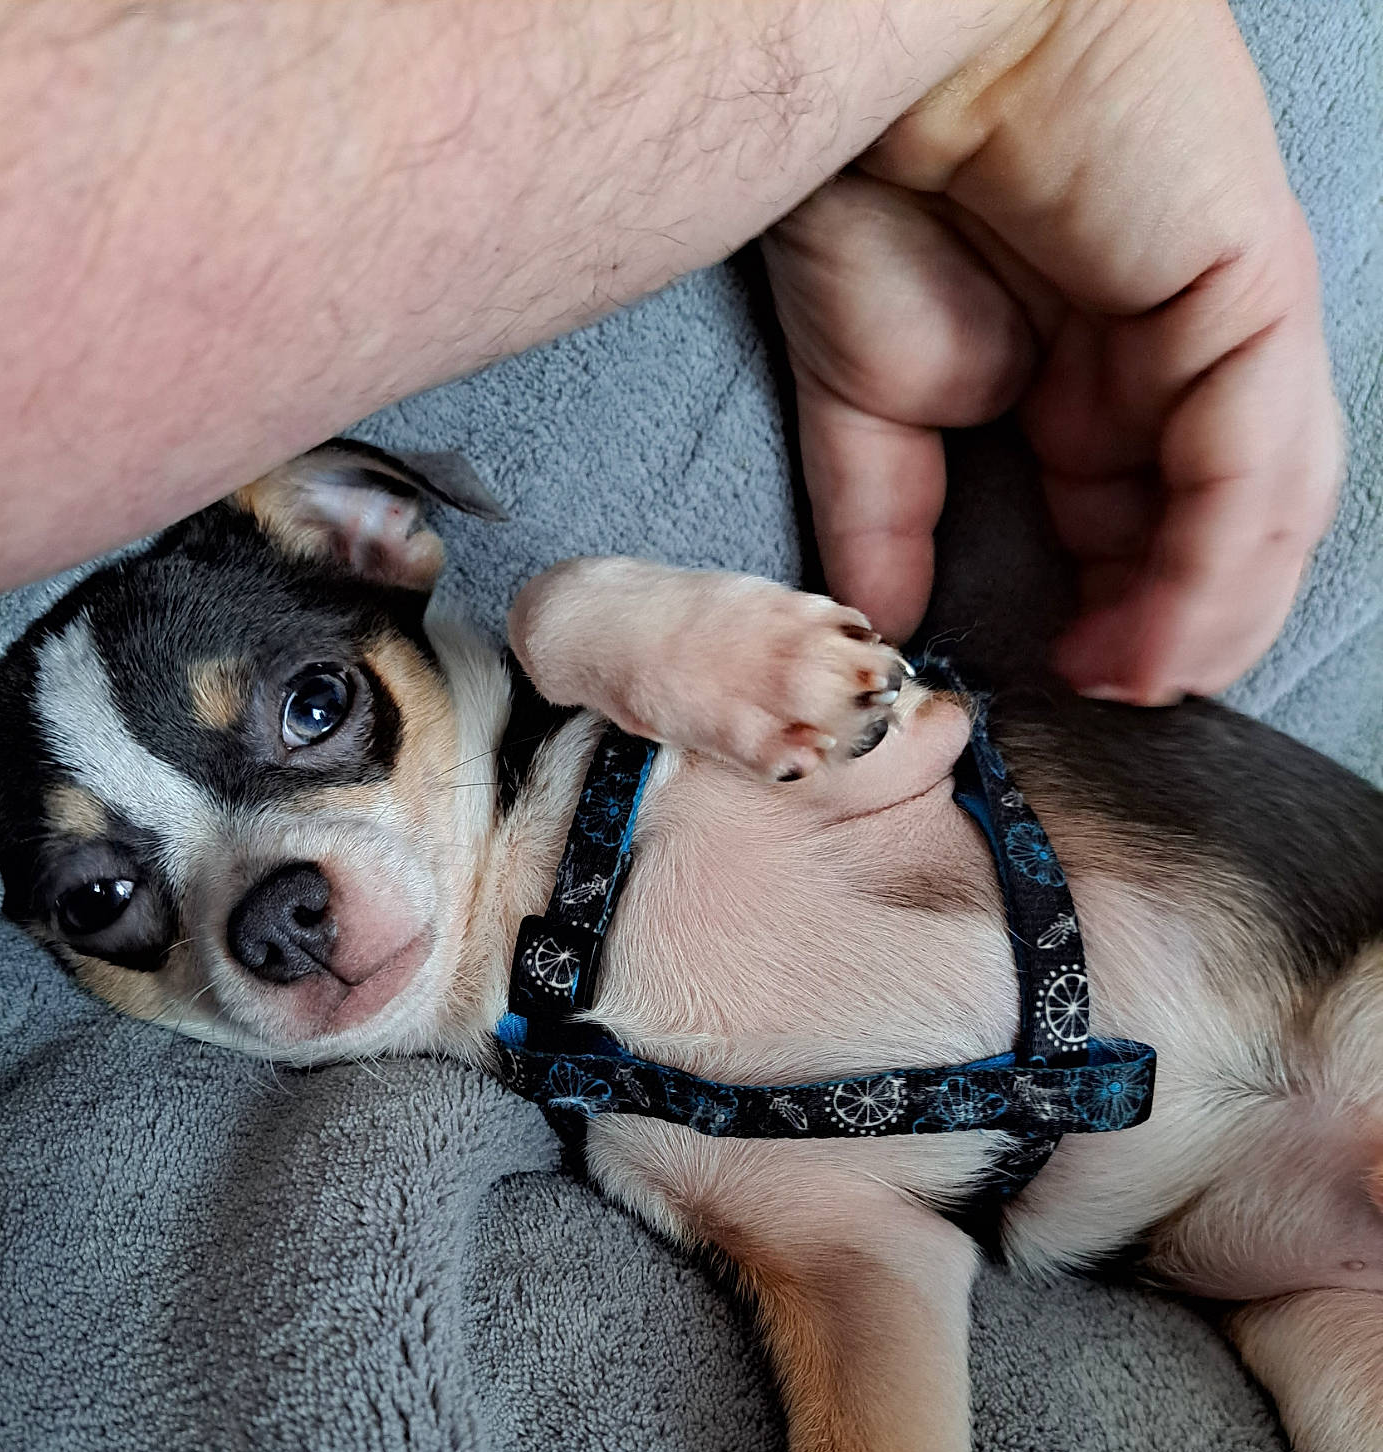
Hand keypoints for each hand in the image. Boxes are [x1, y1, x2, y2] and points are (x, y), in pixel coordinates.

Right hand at [763, 0, 1341, 703]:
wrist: (878, 59)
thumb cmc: (876, 191)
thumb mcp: (875, 401)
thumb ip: (888, 517)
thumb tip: (887, 625)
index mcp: (1099, 377)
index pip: (1149, 525)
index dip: (1123, 618)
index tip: (1067, 686)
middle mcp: (1173, 356)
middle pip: (1220, 528)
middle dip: (1176, 632)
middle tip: (1111, 701)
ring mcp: (1223, 320)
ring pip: (1262, 507)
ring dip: (1207, 618)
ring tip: (1137, 686)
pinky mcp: (1250, 289)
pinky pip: (1256, 460)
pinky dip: (1218, 564)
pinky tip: (1161, 636)